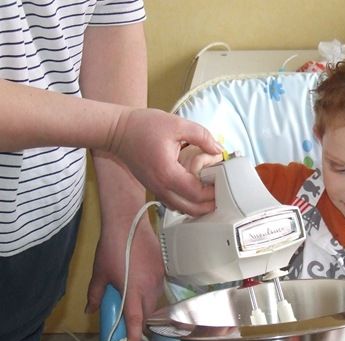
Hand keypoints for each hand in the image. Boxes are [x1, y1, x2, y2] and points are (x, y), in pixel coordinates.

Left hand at [85, 215, 164, 340]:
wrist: (128, 223)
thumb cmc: (111, 248)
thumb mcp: (99, 273)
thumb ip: (95, 295)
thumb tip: (90, 310)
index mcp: (133, 291)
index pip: (136, 320)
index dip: (134, 336)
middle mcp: (150, 287)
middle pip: (147, 314)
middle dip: (139, 322)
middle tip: (128, 325)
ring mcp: (159, 278)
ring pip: (154, 301)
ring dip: (145, 307)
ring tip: (132, 302)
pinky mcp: (164, 269)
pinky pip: (159, 288)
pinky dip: (150, 292)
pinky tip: (141, 285)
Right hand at [107, 108, 222, 216]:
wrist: (116, 131)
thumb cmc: (143, 126)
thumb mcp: (177, 124)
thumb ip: (202, 136)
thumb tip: (219, 149)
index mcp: (168, 173)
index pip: (197, 194)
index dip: (214, 192)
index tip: (224, 183)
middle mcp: (161, 187)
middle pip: (191, 209)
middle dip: (209, 205)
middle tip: (222, 194)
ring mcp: (156, 190)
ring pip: (182, 209)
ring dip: (199, 207)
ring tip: (212, 194)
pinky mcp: (154, 188)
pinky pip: (174, 203)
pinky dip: (187, 203)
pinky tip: (196, 193)